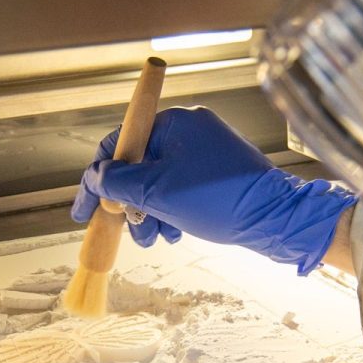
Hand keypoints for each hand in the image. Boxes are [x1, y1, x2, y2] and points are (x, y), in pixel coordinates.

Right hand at [72, 107, 356, 274]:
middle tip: (131, 232)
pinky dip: (172, 211)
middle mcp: (190, 132)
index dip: (96, 180)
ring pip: (160, 183)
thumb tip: (95, 177)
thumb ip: (120, 183)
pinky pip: (182, 190)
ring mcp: (206, 154)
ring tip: (155, 239)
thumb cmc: (220, 199)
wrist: (278, 218)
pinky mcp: (219, 176)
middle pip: (139, 166)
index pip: (119, 144)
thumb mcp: (159, 192)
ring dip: (150, 213)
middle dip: (129, 204)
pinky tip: (175, 233)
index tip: (84, 212)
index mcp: (174, 123)